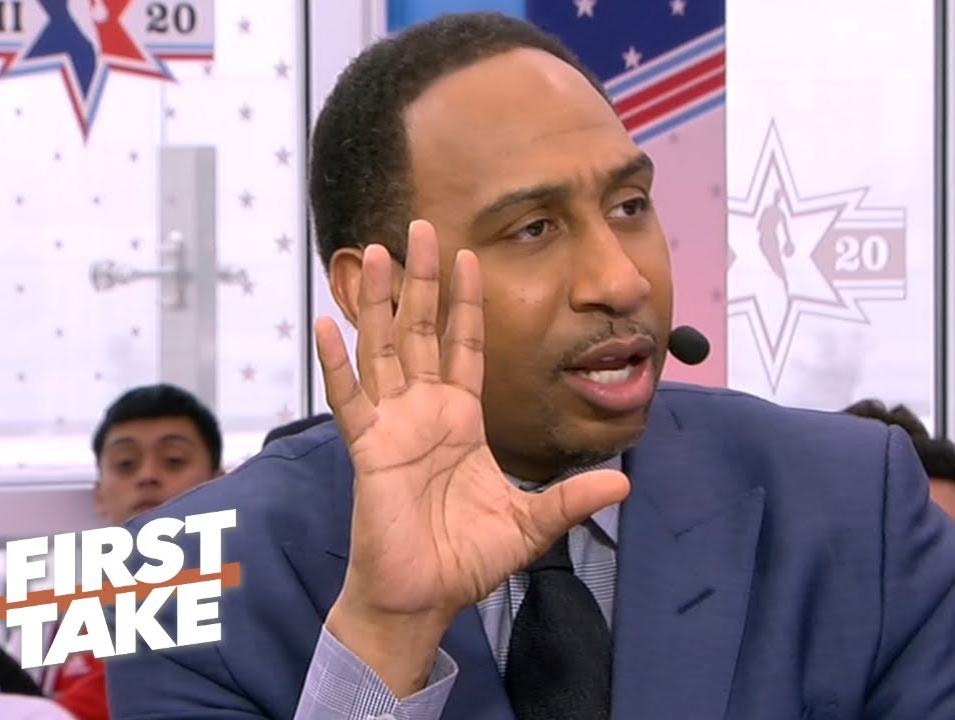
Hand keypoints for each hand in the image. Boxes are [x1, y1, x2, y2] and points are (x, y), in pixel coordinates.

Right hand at [314, 221, 628, 692]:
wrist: (424, 599)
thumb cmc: (467, 560)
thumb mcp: (532, 523)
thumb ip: (572, 497)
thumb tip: (624, 481)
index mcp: (461, 422)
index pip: (465, 347)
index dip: (467, 303)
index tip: (470, 257)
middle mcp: (424, 414)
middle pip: (422, 332)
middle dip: (423, 280)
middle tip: (421, 227)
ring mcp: (393, 428)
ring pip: (385, 350)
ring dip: (381, 302)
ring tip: (379, 252)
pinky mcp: (369, 451)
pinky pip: (351, 401)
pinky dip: (338, 363)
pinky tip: (329, 323)